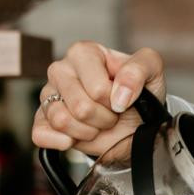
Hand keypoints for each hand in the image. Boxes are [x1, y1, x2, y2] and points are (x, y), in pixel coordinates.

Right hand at [31, 42, 166, 157]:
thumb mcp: (152, 70)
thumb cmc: (140, 93)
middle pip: (80, 107)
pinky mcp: (41, 120)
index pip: (98, 89)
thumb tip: (119, 94)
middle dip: (104, 118)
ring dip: (89, 130)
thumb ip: (140, 69)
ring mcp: (47, 94)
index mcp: (84, 53)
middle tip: (112, 112)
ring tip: (98, 122)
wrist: (135, 122)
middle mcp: (61, 70)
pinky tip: (79, 136)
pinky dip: (65, 141)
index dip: (115, 101)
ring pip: (61, 121)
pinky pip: (41, 134)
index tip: (123, 99)